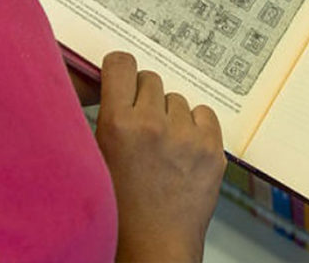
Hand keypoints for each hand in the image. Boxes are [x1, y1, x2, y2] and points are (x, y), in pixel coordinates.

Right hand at [96, 51, 225, 262]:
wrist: (152, 249)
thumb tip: (110, 86)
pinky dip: (194, 126)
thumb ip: (105, 118)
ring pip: (177, 99)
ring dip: (169, 115)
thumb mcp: (96, 158)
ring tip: (161, 147)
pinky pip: (203, 114)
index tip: (121, 76)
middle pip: (150, 80)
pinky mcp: (211, 149)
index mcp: (117, 124)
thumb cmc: (119, 212)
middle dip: (144, 97)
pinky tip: (182, 150)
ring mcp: (186, 136)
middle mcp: (152, 124)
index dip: (120, 69)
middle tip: (141, 124)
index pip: (121, 64)